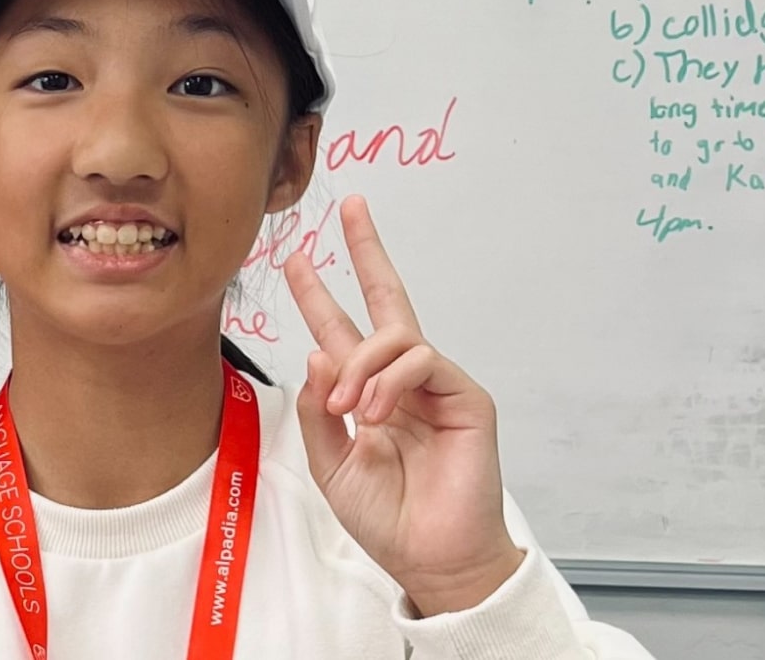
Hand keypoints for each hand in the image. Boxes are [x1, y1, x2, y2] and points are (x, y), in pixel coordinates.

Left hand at [285, 195, 523, 615]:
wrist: (429, 557)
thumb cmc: (386, 516)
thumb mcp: (330, 463)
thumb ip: (317, 410)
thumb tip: (317, 353)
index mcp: (365, 392)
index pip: (342, 330)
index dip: (319, 293)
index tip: (298, 256)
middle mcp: (401, 381)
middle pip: (387, 301)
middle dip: (368, 251)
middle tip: (350, 208)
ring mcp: (436, 386)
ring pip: (396, 335)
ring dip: (361, 364)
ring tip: (347, 408)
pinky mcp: (466, 397)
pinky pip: (423, 360)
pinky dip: (389, 381)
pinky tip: (373, 412)